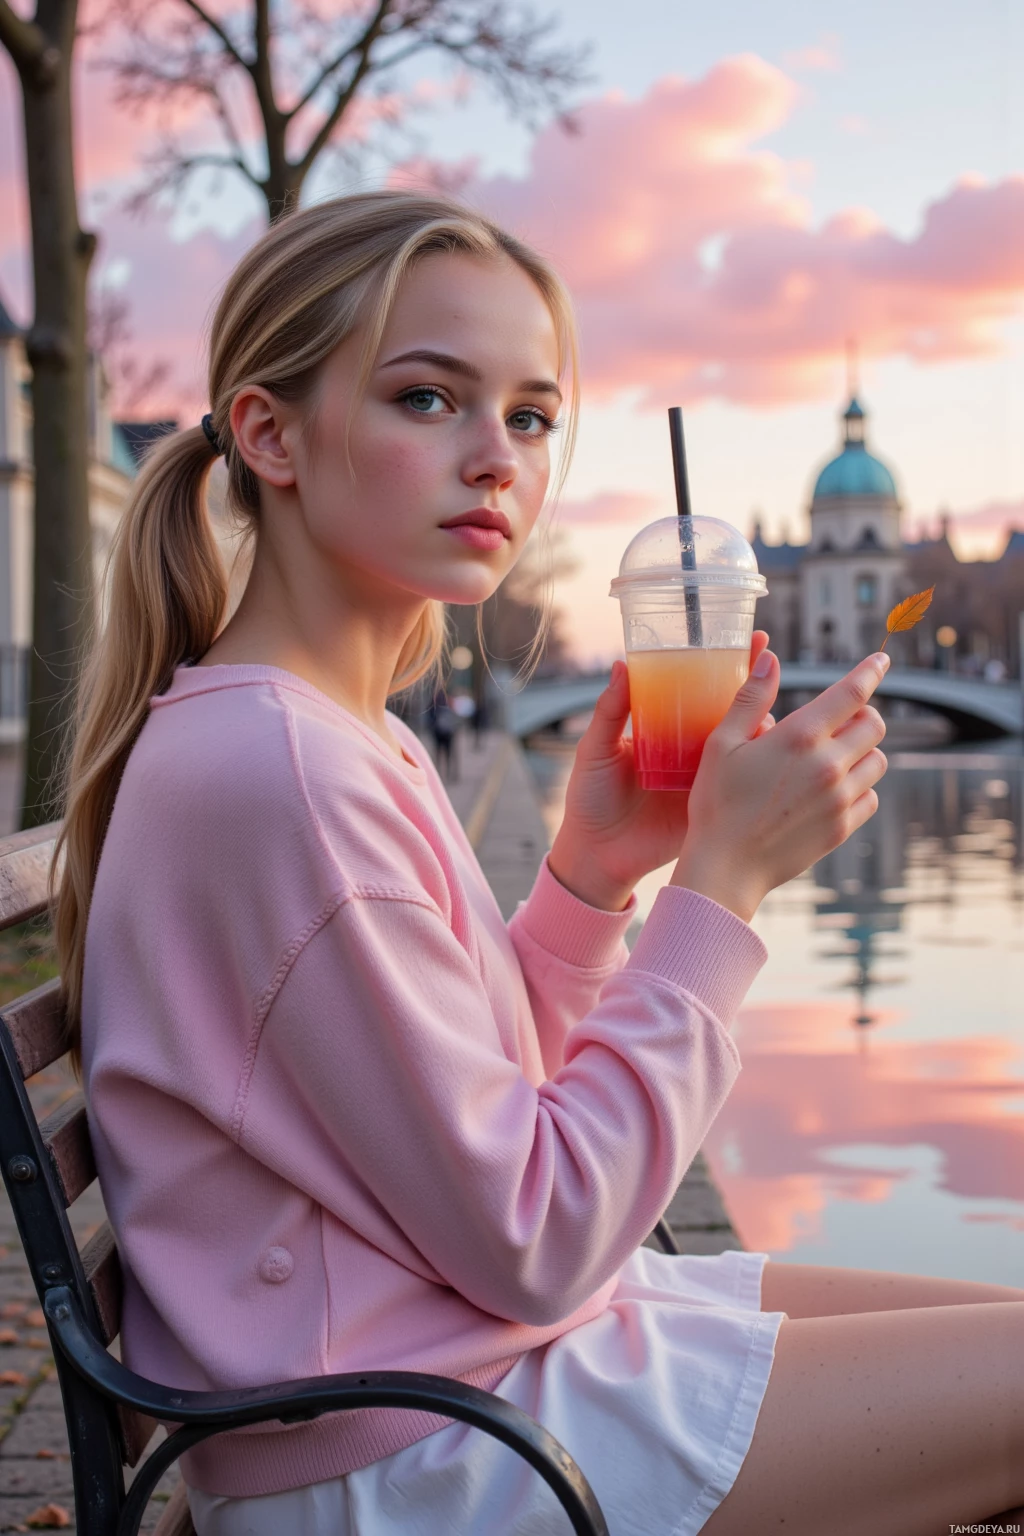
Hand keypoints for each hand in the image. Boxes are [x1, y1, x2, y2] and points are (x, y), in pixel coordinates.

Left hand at [548, 632, 773, 909]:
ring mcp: (705, 775)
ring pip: (743, 742)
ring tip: (770, 706)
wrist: (596, 853)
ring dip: (763, 722)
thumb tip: (623, 665)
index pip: (700, 687)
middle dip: (756, 683)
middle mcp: (691, 747)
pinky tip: (776, 751)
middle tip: (769, 660)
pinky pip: (740, 780)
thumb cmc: (589, 798)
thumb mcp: (596, 749)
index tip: (749, 638)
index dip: (725, 663)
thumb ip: (609, 711)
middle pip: (730, 709)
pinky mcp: (712, 802)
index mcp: (665, 728)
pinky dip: (760, 765)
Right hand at [669, 650, 889, 921]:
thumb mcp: (722, 743)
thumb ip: (750, 698)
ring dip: (862, 752)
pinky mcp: (842, 827)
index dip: (870, 671)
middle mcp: (829, 765)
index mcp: (800, 737)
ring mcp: (840, 799)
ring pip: (878, 762)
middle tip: (841, 720)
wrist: (726, 867)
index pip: (852, 693)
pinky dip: (859, 788)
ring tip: (834, 758)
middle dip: (862, 715)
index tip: (882, 659)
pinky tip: (832, 791)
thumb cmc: (717, 802)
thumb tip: (771, 656)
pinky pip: (871, 798)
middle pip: (874, 725)